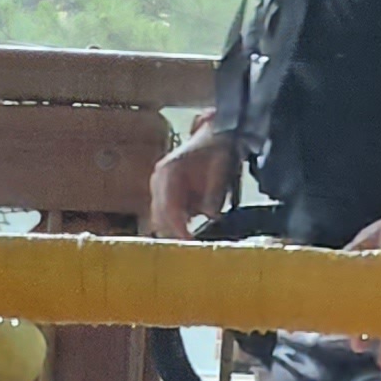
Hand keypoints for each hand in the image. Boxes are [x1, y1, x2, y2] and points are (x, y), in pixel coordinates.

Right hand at [146, 125, 237, 242]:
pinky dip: (182, 220)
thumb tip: (210, 215)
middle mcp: (159, 179)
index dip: (178, 227)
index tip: (189, 241)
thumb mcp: (221, 169)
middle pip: (159, 216)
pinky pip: (170, 214)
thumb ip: (214, 193)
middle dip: (176, 231)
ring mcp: (160, 187)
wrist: (216, 137)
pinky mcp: (166, 193)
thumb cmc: (216, 151)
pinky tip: (196, 216)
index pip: (168, 207)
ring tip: (197, 229)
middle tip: (194, 244)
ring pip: (162, 217)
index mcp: (168, 172)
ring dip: (179, 225)